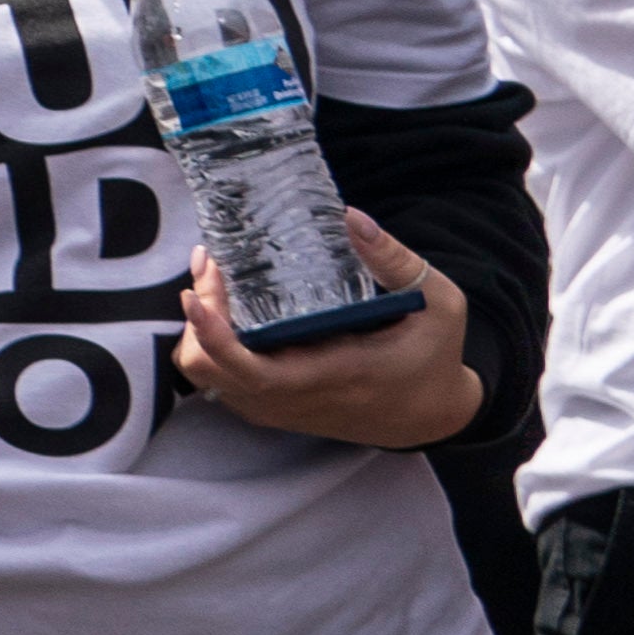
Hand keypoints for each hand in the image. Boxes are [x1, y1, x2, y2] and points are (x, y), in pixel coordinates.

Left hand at [174, 209, 477, 447]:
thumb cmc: (435, 355)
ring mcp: (279, 408)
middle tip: (210, 268)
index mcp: (336, 373)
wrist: (430, 417)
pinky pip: (220, 382)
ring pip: (206, 378)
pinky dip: (209, 348)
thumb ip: (395, 260)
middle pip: (209, 370)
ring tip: (213, 283)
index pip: (253, 370)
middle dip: (197, 320)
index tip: (199, 293)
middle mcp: (297, 398)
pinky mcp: (274, 409)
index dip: (214, 335)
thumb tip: (349, 217)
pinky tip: (225, 309)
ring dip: (198, 333)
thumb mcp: (436, 303)